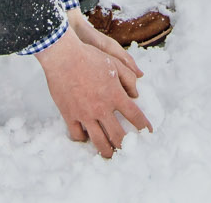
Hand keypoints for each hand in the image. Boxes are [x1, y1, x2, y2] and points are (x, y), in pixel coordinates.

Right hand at [33, 17, 149, 156]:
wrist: (63, 56)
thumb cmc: (89, 57)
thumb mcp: (114, 62)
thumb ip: (128, 78)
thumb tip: (136, 93)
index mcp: (115, 95)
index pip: (135, 116)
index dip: (144, 126)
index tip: (148, 132)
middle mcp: (101, 108)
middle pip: (118, 135)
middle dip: (126, 146)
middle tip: (129, 150)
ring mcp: (85, 114)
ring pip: (99, 141)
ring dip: (107, 151)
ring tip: (110, 155)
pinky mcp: (69, 115)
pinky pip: (77, 134)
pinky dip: (83, 139)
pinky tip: (87, 138)